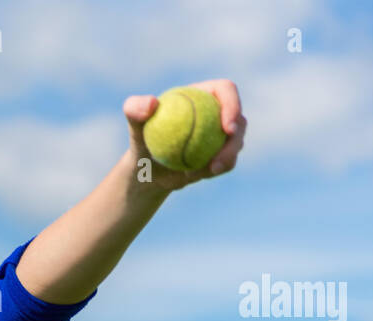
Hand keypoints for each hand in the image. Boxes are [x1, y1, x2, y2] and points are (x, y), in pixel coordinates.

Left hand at [124, 78, 245, 190]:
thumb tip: (151, 103)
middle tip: (222, 151)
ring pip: (236, 144)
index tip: (226, 125)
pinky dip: (214, 170)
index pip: (226, 91)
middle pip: (238, 119)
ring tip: (206, 170)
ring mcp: (222, 135)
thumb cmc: (141, 140)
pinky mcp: (222, 154)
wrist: (148, 168)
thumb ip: (135, 108)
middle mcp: (218, 112)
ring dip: (227, 157)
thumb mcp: (134, 123)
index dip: (232, 104)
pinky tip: (197, 176)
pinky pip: (226, 163)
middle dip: (236, 136)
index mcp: (204, 94)